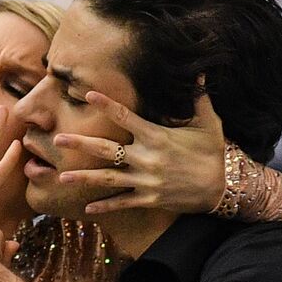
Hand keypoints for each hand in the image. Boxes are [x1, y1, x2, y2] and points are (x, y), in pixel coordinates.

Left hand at [53, 86, 225, 215]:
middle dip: (80, 144)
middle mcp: (146, 158)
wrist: (223, 187)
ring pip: (108, 178)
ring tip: (61, 177)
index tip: (87, 93)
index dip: (105, 104)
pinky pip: (122, 203)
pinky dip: (105, 206)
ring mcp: (146, 180)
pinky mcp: (149, 198)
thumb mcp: (208, 123)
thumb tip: (200, 71)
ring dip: (83, 178)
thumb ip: (198, 98)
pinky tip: (87, 209)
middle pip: (106, 149)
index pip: (125, 116)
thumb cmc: (213, 152)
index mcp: (156, 136)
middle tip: (57, 140)